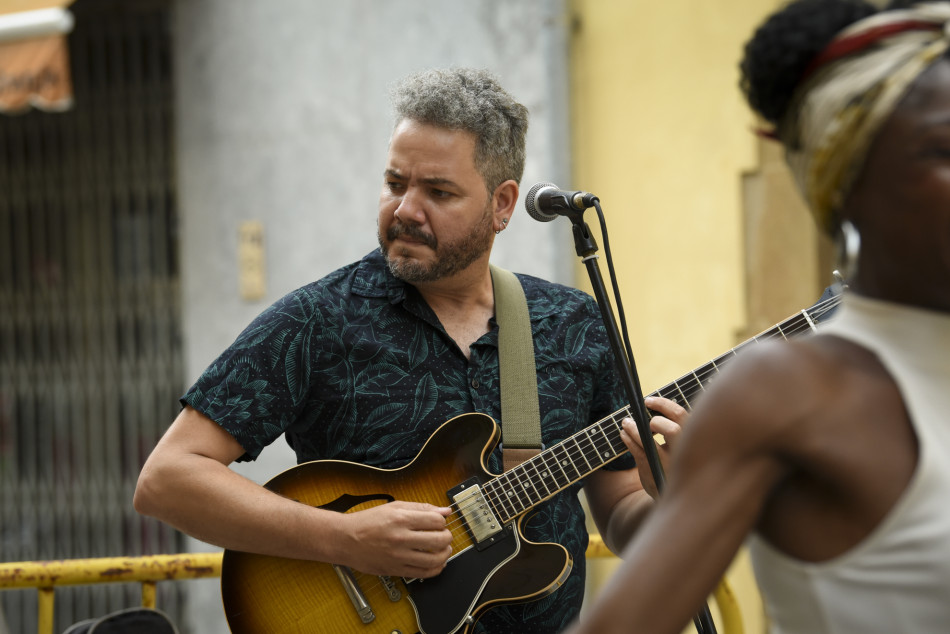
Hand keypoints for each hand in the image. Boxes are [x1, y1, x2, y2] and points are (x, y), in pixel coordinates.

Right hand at [338, 501, 452, 577]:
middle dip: (447, 537)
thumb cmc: (367, 522)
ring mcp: (399, 557)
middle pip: (439, 540)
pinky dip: (436, 569)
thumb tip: (444, 510)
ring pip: (434, 560)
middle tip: (444, 535)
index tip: (439, 522)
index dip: (442, 521)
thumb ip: (420, 508)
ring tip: (444, 549)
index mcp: (401, 519)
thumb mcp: (393, 507)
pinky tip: (436, 563)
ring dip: (445, 554)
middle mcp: (401, 538)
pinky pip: (423, 574)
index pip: (436, 521)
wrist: (345, 540)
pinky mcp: (396, 570)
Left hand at [621, 396, 688, 498]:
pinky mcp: (652, 472)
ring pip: (650, 443)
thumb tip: (652, 406)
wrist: (679, 497)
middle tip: (645, 419)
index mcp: (692, 439)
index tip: (648, 401)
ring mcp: (667, 464)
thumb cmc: (679, 462)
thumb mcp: (682, 445)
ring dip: (634, 429)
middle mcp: (683, 451)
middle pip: (673, 429)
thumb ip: (674, 428)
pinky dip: (629, 440)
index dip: (664, 404)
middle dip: (657, 420)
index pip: (682, 416)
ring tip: (626, 423)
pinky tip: (624, 434)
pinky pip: (638, 452)